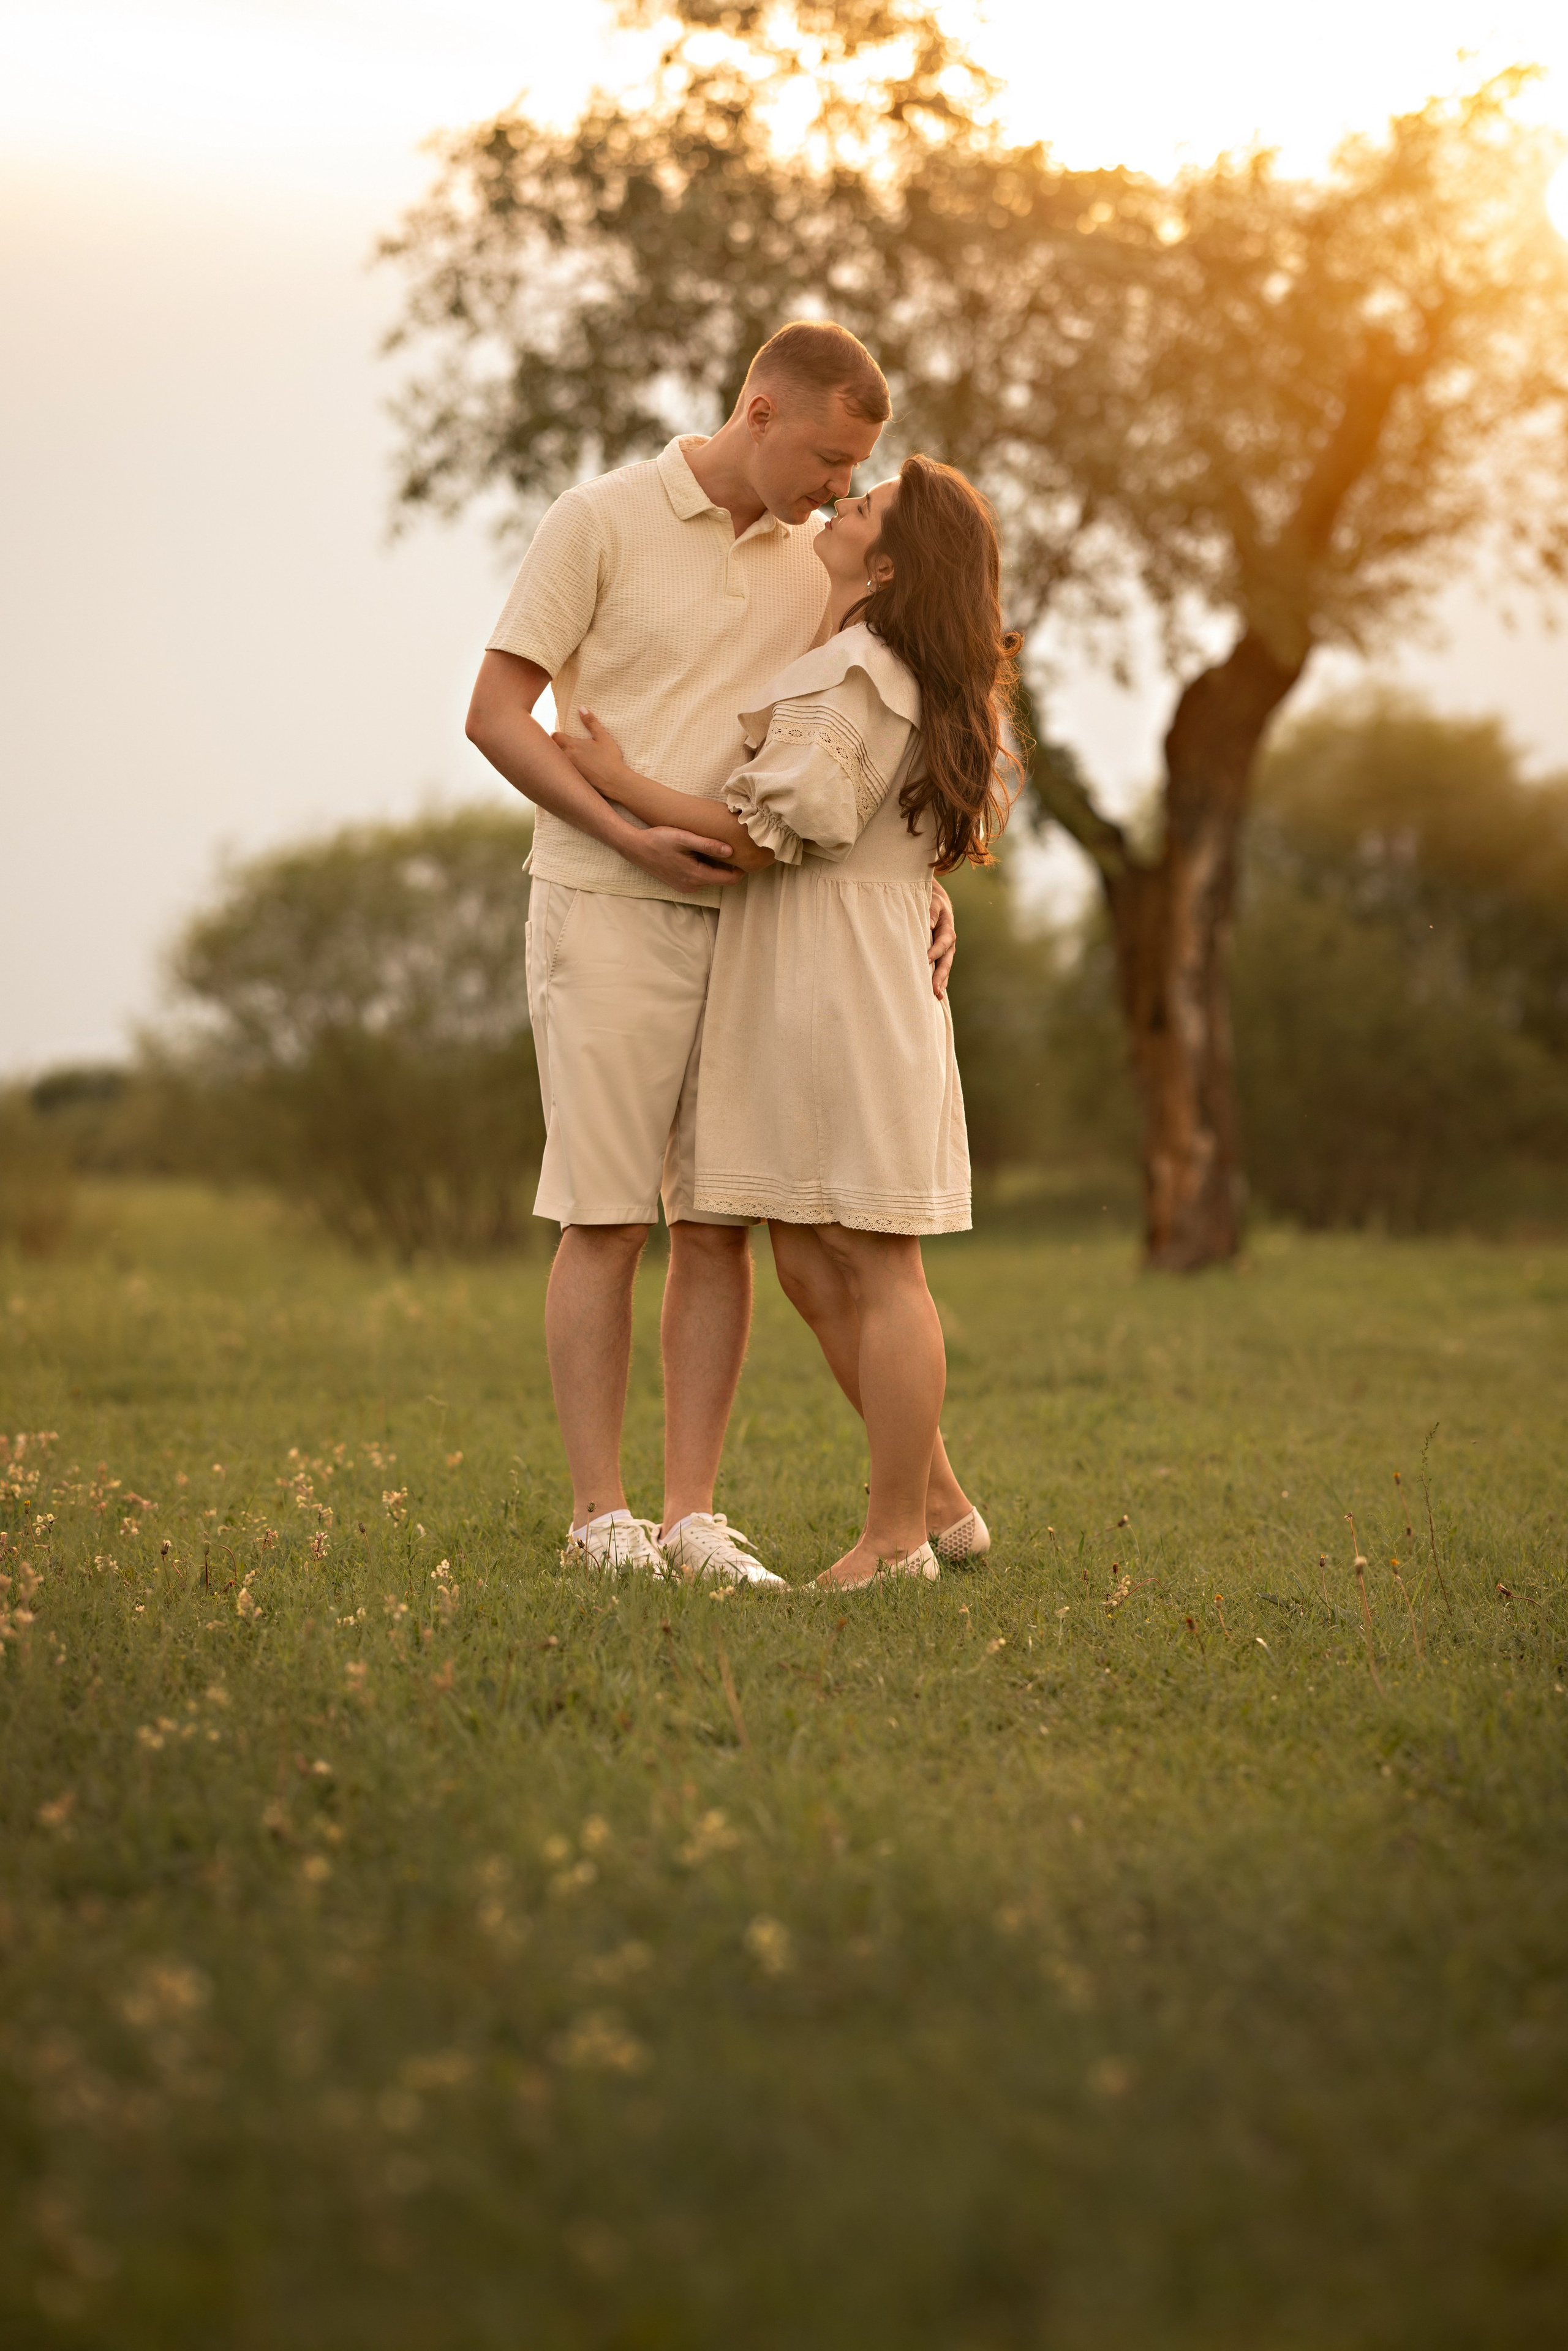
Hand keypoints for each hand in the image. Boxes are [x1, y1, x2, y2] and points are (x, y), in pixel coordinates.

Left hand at [551, 707, 629, 796]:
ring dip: (562, 758)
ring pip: (559, 761)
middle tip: (568, 745)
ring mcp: (569, 770)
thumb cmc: (610, 759)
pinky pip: (566, 772)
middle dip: (558, 746)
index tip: (563, 734)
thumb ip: (591, 722)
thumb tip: (581, 708)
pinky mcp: (573, 780)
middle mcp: (566, 758)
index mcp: (571, 746)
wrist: (615, 783)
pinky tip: (579, 769)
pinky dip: (568, 769)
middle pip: (554, 749)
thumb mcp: (602, 738)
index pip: (554, 736)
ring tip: (573, 757)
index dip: (557, 734)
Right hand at [626, 826, 741, 892]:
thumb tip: (730, 850)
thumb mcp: (684, 838)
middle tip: (734, 847)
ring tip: (716, 847)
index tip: (746, 854)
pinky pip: (700, 878)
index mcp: (695, 875)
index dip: (741, 868)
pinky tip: (701, 853)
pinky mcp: (680, 884)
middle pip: (721, 880)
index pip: (729, 879)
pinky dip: (705, 868)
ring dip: (716, 867)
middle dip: (729, 866)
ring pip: (711, 879)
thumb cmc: (658, 839)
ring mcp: (685, 887)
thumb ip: (708, 845)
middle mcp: (692, 886)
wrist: (635, 848)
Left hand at [928, 879, 955, 999]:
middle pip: (946, 961)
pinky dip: (940, 982)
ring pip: (945, 968)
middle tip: (933, 989)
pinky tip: (936, 994)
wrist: (938, 904)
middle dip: (940, 975)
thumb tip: (930, 924)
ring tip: (936, 995)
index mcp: (947, 930)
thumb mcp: (933, 902)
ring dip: (941, 982)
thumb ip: (931, 911)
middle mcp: (949, 944)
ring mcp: (946, 952)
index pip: (942, 943)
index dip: (935, 952)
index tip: (926, 961)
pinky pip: (942, 970)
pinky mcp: (942, 956)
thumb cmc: (933, 902)